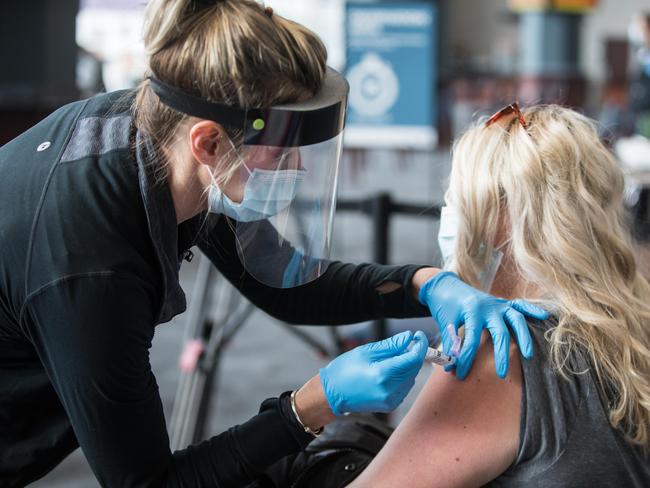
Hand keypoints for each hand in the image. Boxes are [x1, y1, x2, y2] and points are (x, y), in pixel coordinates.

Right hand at [319, 330, 427, 415]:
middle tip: (405, 343)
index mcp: (382, 374)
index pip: (413, 358)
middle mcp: (390, 390)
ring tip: (391, 358)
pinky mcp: (390, 405)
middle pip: (414, 368)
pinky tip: (389, 371)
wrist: (331, 394)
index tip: (419, 335)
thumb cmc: (344, 370)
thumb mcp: (366, 351)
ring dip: (407, 365)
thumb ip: (390, 345)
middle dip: (413, 354)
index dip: (419, 345)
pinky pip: (405, 387)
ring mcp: (391, 400)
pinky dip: (402, 376)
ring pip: (411, 377)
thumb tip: (408, 337)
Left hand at [418, 271, 547, 379]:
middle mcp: (488, 307)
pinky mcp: (501, 302)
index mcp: (471, 311)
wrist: (445, 284)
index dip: (466, 359)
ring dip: (523, 337)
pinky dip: (532, 310)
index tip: (460, 374)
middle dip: (501, 354)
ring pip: (515, 319)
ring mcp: (497, 303)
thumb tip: (451, 366)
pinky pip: (520, 305)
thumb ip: (450, 344)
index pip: (471, 340)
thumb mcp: (444, 323)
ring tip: (528, 355)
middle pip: (499, 332)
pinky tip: (545, 316)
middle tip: (501, 374)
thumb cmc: (444, 305)